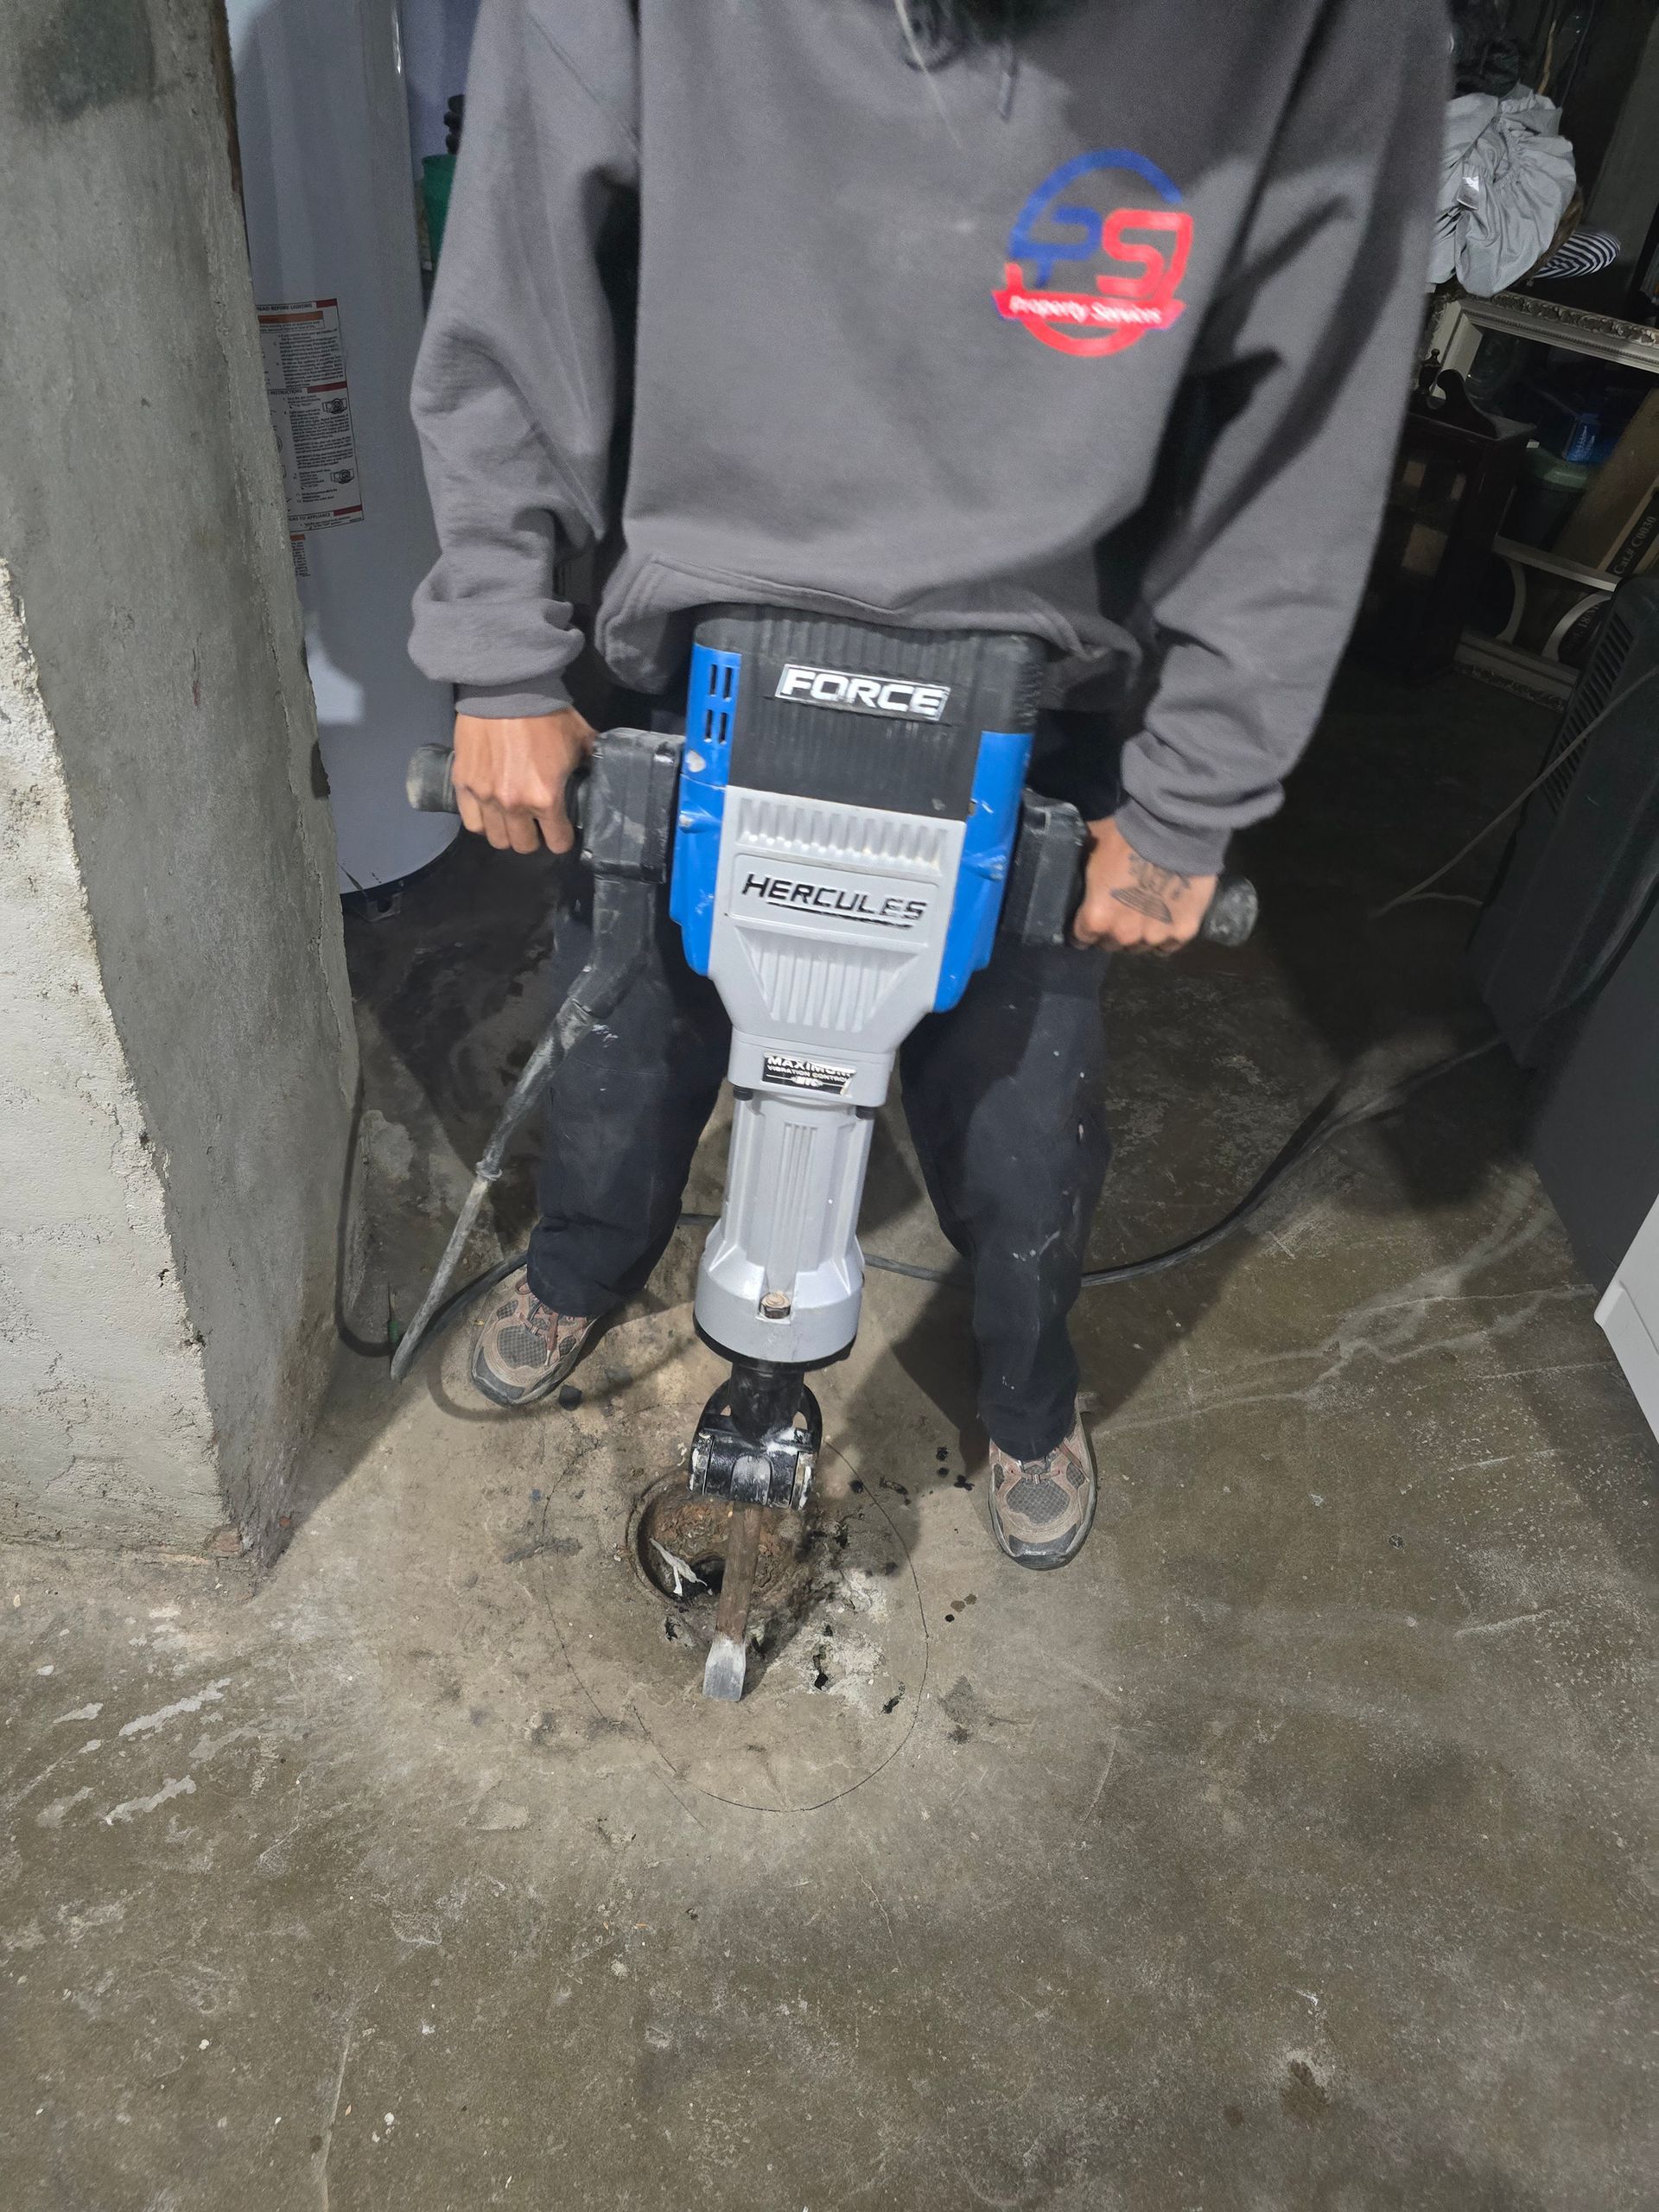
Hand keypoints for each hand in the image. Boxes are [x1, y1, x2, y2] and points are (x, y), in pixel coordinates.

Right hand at [452, 708, 595, 854]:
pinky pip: (471, 822)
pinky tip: (490, 810)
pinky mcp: (463, 784)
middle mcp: (513, 805)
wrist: (506, 689)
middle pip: (523, 846)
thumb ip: (591, 763)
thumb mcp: (581, 739)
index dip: (563, 837)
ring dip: (507, 832)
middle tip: (536, 822)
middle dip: (534, 837)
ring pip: (496, 838)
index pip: (557, 842)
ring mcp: (485, 796)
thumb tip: (603, 774)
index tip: (562, 829)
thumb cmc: (547, 714)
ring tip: (512, 817)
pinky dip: (482, 821)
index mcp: (545, 798)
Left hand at [1073, 816, 1217, 954]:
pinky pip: (1168, 946)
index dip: (1085, 926)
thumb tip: (1071, 863)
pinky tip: (1167, 917)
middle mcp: (1124, 935)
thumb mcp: (1091, 847)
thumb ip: (1081, 868)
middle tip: (1121, 909)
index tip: (1091, 916)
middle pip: (1112, 944)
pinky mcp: (1183, 932)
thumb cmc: (1126, 836)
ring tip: (1146, 912)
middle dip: (1113, 930)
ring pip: (1140, 947)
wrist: (1174, 829)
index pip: (1082, 938)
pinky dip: (1166, 935)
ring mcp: (1155, 937)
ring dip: (1140, 934)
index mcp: (1096, 918)